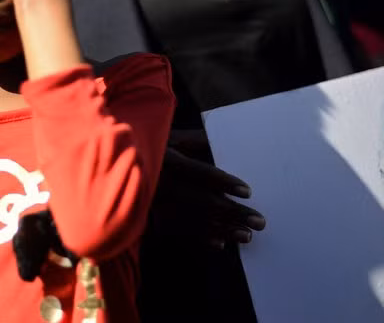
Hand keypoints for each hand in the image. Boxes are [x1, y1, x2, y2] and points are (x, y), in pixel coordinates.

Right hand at [151, 130, 265, 249]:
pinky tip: (221, 245)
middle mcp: (159, 184)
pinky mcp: (149, 219)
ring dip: (222, 230)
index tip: (247, 191)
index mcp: (166, 159)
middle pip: (200, 201)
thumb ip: (201, 141)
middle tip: (259, 222)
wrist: (124, 161)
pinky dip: (200, 240)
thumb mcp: (175, 138)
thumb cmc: (156, 146)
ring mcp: (153, 205)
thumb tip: (230, 147)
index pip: (199, 173)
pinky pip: (178, 234)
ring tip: (247, 237)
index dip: (223, 182)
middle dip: (232, 213)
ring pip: (192, 221)